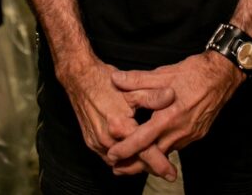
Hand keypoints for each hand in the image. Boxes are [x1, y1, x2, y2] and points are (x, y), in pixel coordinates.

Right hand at [57, 55, 177, 179]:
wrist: (79, 78)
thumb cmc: (105, 80)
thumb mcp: (131, 88)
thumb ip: (152, 96)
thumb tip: (172, 95)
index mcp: (119, 126)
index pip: (144, 151)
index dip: (160, 163)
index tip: (172, 173)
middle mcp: (107, 139)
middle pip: (133, 161)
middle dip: (149, 167)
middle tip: (165, 169)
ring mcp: (96, 143)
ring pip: (120, 162)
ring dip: (135, 163)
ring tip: (151, 162)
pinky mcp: (90, 142)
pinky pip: (109, 157)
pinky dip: (122, 158)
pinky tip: (131, 155)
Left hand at [106, 51, 243, 173]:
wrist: (223, 76)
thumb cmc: (194, 72)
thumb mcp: (164, 73)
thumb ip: (138, 79)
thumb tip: (115, 79)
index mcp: (170, 116)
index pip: (143, 138)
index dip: (126, 148)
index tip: (111, 155)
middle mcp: (180, 131)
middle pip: (153, 154)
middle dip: (134, 163)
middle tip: (116, 169)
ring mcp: (190, 135)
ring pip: (166, 152)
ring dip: (149, 158)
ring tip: (132, 161)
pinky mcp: (197, 134)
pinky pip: (177, 146)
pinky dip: (164, 150)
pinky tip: (156, 147)